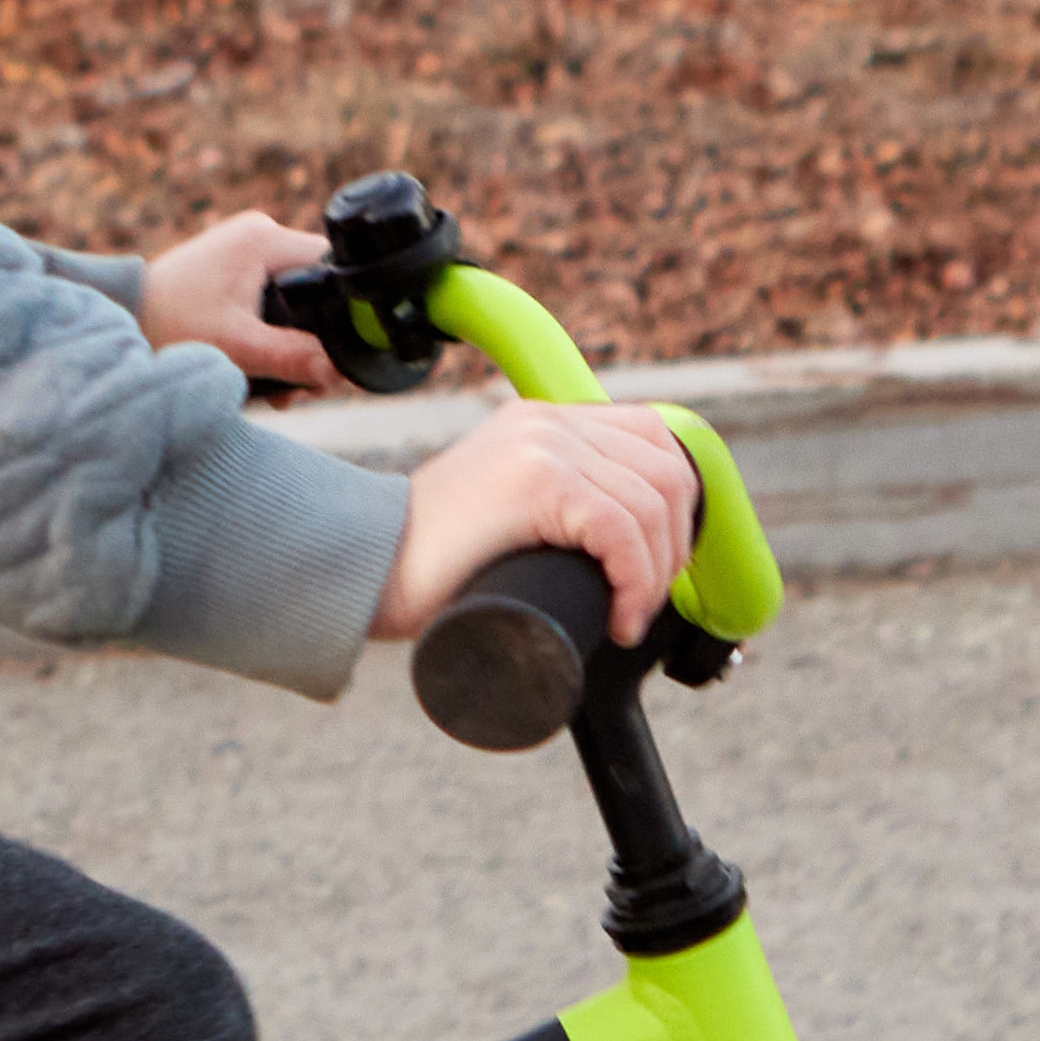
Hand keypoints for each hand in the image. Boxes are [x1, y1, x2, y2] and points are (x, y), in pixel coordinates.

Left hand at [139, 209, 333, 387]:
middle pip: (316, 288)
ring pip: (295, 300)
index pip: (330, 267)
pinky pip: (271, 301)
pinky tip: (263, 371)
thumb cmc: (168, 325)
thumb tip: (338, 374)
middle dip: (314, 341)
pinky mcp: (232, 270)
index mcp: (264, 239)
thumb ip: (292, 359)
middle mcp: (258, 235)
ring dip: (293, 345)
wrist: (120, 318)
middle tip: (304, 384)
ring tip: (280, 388)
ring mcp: (244, 251)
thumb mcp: (237, 348)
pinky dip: (272, 336)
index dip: (342, 311)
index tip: (336, 354)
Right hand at [374, 403, 706, 645]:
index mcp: (545, 421)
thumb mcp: (504, 513)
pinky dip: (635, 583)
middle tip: (643, 600)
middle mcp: (549, 421)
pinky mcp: (536, 481)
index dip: (678, 507)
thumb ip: (551, 505)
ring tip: (626, 616)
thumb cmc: (430, 566)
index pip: (654, 440)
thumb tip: (616, 551)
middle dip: (675, 547)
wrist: (361, 569)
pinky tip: (618, 619)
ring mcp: (544, 445)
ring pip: (653, 504)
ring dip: (655, 576)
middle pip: (668, 471)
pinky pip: (622, 529)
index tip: (659, 565)